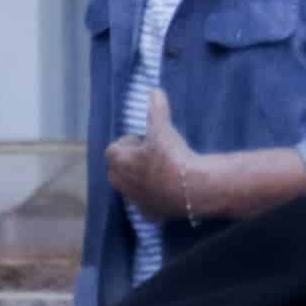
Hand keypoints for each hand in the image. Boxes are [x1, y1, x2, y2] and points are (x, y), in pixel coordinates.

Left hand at [106, 93, 210, 225]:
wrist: (192, 188)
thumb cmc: (172, 156)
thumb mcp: (163, 128)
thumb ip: (157, 109)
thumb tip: (155, 91)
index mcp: (120, 163)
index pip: (112, 150)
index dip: (127, 142)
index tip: (143, 139)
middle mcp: (122, 184)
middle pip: (117, 171)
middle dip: (129, 162)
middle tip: (149, 154)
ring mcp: (136, 201)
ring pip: (130, 189)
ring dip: (139, 180)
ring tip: (159, 172)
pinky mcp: (151, 214)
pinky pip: (145, 205)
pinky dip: (152, 199)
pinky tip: (166, 191)